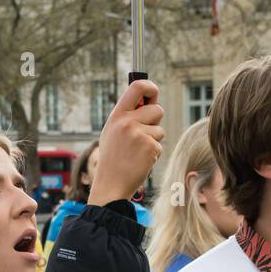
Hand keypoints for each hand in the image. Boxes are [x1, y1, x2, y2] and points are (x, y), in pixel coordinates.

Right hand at [89, 79, 164, 206]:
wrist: (110, 184)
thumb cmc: (112, 158)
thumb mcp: (112, 132)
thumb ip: (127, 115)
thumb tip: (147, 99)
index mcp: (117, 115)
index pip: (137, 87)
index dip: (150, 87)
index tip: (153, 92)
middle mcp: (128, 122)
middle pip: (157, 109)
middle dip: (155, 121)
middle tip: (143, 134)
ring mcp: (139, 134)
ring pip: (160, 129)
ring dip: (154, 140)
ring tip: (137, 151)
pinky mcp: (150, 147)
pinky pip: (160, 144)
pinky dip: (153, 153)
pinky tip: (140, 160)